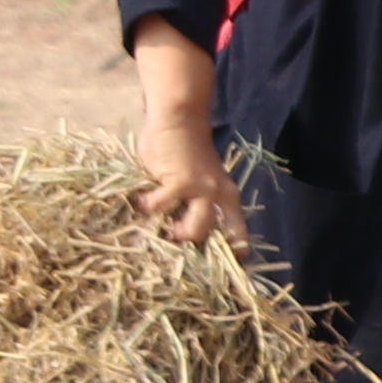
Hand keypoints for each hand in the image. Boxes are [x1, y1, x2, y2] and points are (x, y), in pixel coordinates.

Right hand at [130, 107, 251, 253]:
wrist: (180, 118)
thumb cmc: (185, 147)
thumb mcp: (199, 177)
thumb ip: (192, 199)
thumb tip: (174, 224)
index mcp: (227, 194)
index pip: (238, 231)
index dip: (231, 252)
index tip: (221, 263)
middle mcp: (218, 194)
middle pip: (211, 235)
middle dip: (189, 241)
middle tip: (173, 234)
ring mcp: (201, 189)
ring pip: (194, 230)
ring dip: (175, 231)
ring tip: (161, 223)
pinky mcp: (179, 182)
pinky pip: (159, 206)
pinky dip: (147, 205)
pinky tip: (143, 197)